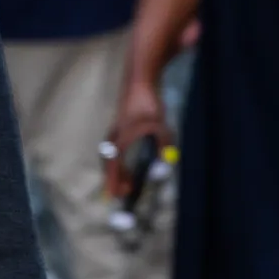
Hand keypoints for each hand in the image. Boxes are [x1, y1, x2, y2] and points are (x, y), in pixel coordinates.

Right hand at [104, 79, 171, 205]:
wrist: (139, 81)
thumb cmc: (148, 103)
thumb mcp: (160, 125)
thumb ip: (164, 143)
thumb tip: (167, 162)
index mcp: (121, 140)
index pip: (114, 167)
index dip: (113, 182)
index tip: (113, 197)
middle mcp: (114, 138)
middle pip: (111, 164)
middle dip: (116, 180)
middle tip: (125, 193)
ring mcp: (116, 132)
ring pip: (113, 157)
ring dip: (119, 171)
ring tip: (128, 183)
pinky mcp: (121, 127)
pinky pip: (117, 150)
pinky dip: (121, 161)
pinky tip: (129, 165)